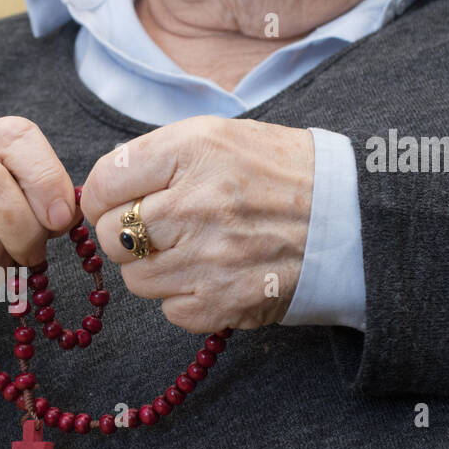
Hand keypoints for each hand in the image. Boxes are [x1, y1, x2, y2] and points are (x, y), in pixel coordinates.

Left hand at [80, 116, 313, 333]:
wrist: (352, 218)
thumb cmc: (278, 174)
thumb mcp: (218, 138)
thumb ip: (153, 160)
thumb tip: (95, 194)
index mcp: (194, 151)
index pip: (104, 182)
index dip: (103, 196)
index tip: (117, 201)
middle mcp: (196, 204)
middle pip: (109, 235)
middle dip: (125, 234)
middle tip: (161, 228)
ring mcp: (208, 259)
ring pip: (134, 278)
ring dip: (154, 268)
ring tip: (193, 250)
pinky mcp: (220, 304)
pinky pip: (168, 310)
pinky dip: (184, 298)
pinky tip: (214, 274)